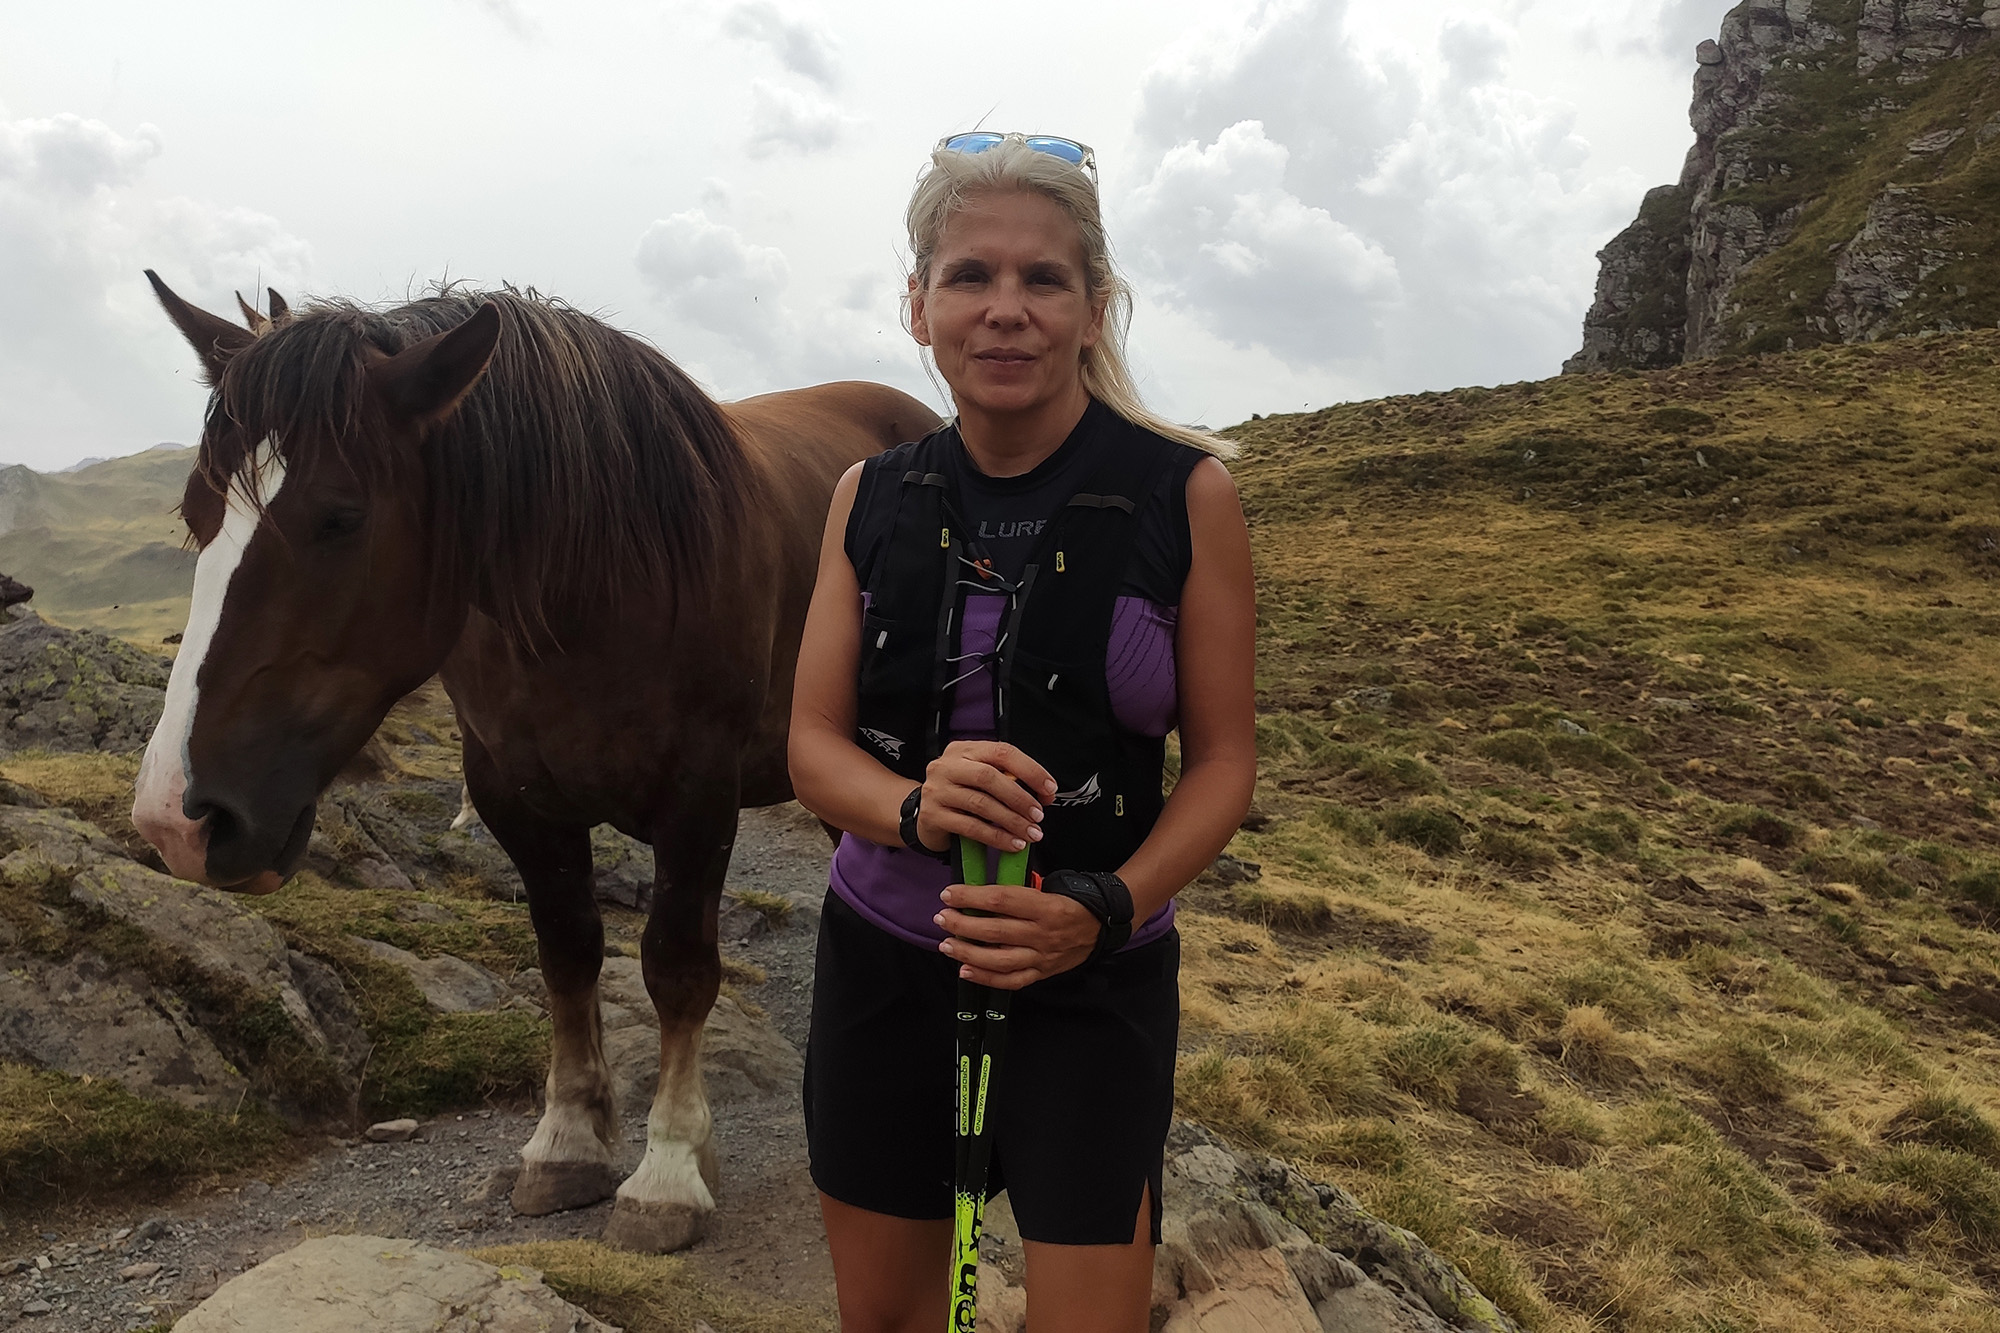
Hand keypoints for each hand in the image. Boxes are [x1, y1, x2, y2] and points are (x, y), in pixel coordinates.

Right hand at [914, 741, 1056, 854]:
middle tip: (1038, 815)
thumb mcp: (980, 779)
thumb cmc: (960, 795)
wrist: (922, 815)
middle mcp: (947, 766)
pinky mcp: (933, 815)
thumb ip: (1008, 780)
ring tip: (1031, 833)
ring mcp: (937, 790)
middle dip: (1019, 797)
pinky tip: (1013, 844)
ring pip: (981, 803)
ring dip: (1011, 820)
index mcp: (964, 750)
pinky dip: (996, 837)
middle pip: (989, 776)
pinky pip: (971, 827)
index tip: (1049, 789)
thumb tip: (1044, 795)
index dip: (1030, 770)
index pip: (1002, 752)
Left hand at [935, 882, 1098, 989]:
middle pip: (995, 930)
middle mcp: (1043, 933)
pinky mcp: (1041, 973)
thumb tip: (977, 891)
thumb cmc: (1068, 902)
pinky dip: (986, 978)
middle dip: (962, 924)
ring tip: (947, 945)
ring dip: (968, 953)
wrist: (1100, 926)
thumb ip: (1016, 892)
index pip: (1001, 900)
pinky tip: (965, 970)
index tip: (949, 894)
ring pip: (999, 960)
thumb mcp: (1048, 887)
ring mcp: (1042, 957)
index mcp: (1045, 906)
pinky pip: (1011, 980)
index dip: (971, 897)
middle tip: (942, 918)